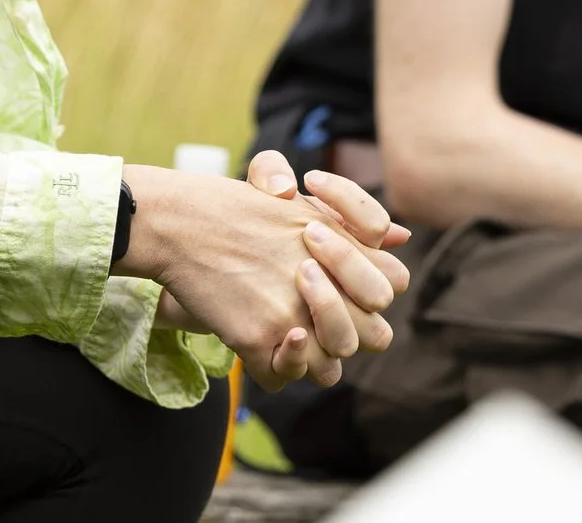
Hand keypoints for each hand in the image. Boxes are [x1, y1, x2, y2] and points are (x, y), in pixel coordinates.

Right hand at [126, 155, 409, 391]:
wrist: (180, 223)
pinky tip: (268, 343)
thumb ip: (352, 222)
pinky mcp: (259, 339)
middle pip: (376, 333)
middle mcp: (323, 283)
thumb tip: (400, 238)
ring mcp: (292, 315)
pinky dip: (281, 368)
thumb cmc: (235, 207)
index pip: (392, 284)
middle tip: (312, 307)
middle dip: (352, 327)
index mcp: (342, 245)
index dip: (371, 288)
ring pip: (334, 364)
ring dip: (319, 354)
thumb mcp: (300, 203)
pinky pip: (284, 379)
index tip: (333, 276)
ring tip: (290, 329)